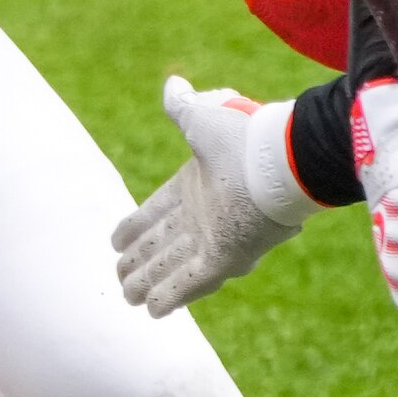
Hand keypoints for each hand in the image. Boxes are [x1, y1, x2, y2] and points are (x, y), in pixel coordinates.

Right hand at [114, 78, 322, 315]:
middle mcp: (203, 215)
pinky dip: (173, 295)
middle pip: (161, 244)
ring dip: (150, 282)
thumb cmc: (245, 137)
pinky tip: (154, 311)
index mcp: (194, 185)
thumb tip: (173, 85)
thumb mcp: (205, 120)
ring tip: (129, 297)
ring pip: (171, 266)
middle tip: (119, 278)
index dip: (134, 225)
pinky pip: (192, 281)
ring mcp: (214, 238)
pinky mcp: (226, 257)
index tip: (114, 241)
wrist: (282, 160)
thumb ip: (184, 108)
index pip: (156, 210)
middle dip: (139, 262)